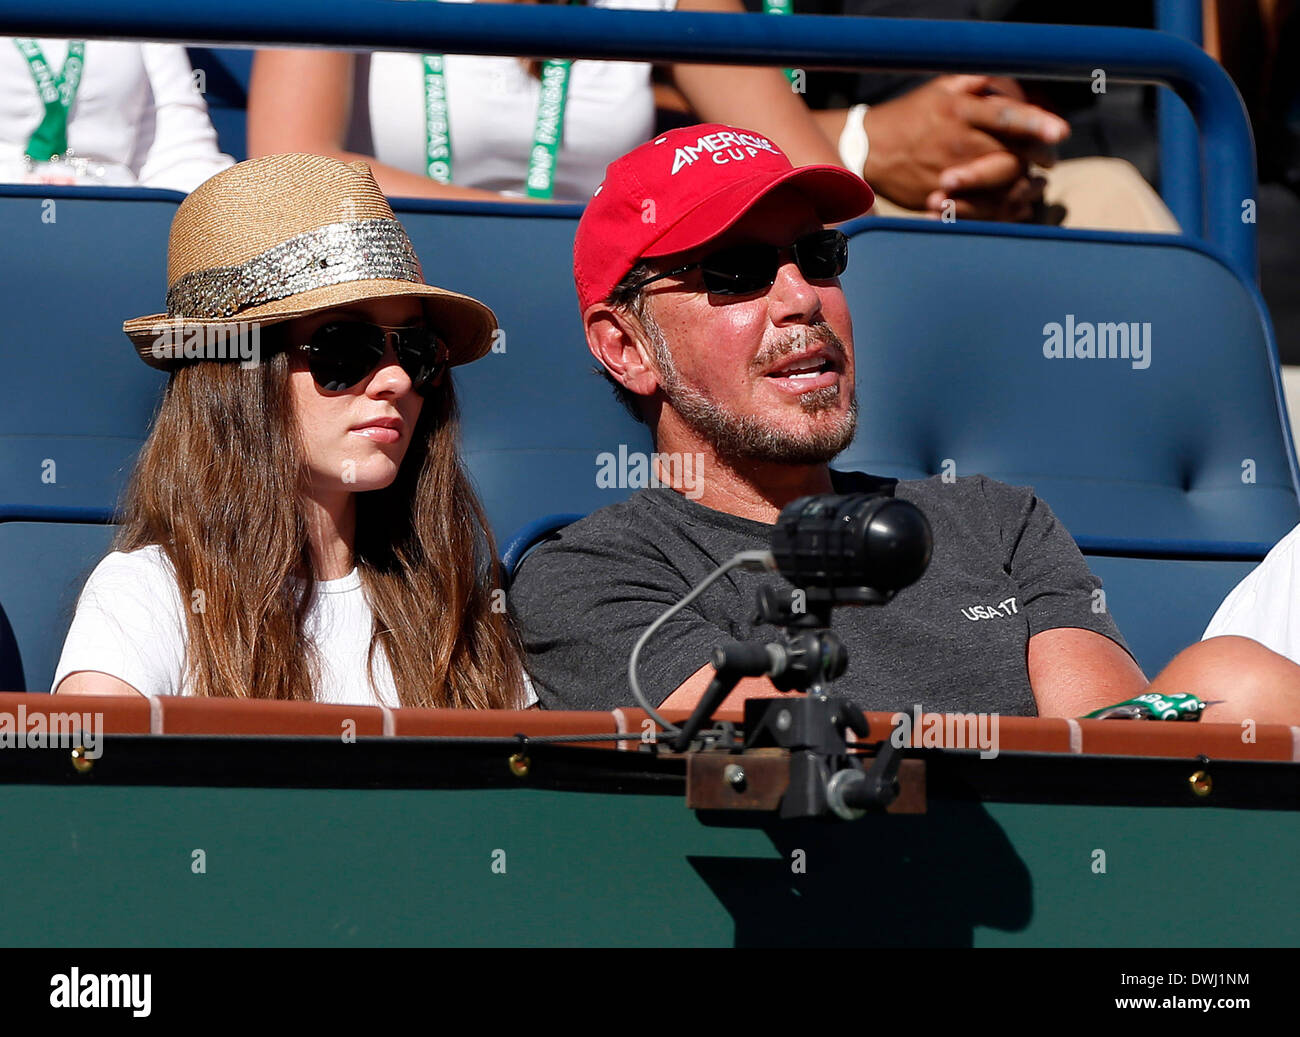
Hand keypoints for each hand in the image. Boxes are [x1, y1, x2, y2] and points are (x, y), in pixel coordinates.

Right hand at [861, 75, 1068, 220]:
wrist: (869, 149)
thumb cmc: (912, 115)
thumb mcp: (942, 88)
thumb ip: (979, 83)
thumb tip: (1013, 85)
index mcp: (960, 112)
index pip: (1005, 116)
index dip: (1035, 124)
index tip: (1061, 132)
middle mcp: (957, 143)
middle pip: (1008, 158)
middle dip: (1035, 160)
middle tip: (1051, 160)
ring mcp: (947, 175)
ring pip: (997, 188)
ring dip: (1022, 188)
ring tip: (1038, 184)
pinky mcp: (939, 199)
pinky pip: (978, 211)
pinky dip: (1002, 210)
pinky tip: (1017, 205)